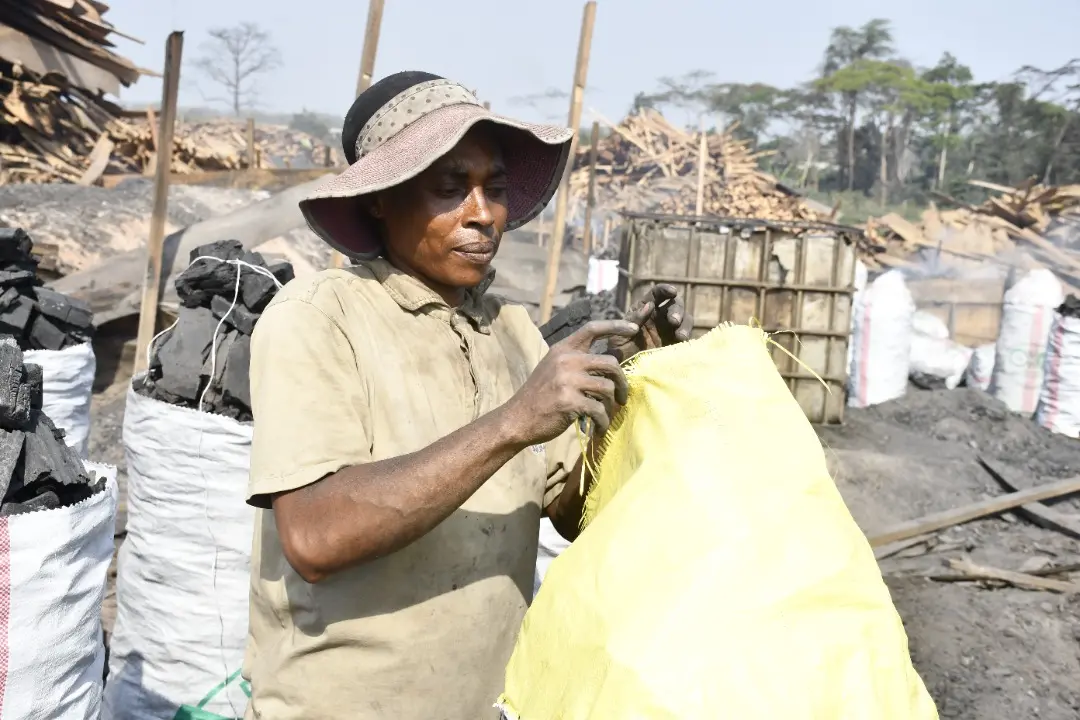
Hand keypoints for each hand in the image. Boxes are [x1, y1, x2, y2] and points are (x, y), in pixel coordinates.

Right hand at [505, 319, 638, 443]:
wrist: (517, 418)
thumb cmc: (539, 396)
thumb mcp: (554, 369)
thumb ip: (577, 361)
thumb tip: (611, 361)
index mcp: (562, 349)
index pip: (592, 328)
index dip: (616, 325)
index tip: (634, 328)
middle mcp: (566, 360)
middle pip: (610, 363)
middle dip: (622, 382)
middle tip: (622, 397)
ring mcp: (567, 380)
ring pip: (608, 388)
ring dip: (611, 405)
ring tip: (605, 415)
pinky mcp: (570, 401)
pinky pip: (599, 410)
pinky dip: (603, 422)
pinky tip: (599, 429)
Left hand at [606, 284, 692, 362]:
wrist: (623, 372)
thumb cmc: (618, 351)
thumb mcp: (620, 334)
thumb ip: (634, 319)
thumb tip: (649, 305)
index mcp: (644, 309)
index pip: (657, 294)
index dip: (665, 290)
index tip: (672, 292)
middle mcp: (659, 317)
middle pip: (675, 305)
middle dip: (677, 310)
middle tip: (674, 321)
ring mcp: (669, 330)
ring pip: (684, 319)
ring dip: (685, 324)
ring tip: (681, 336)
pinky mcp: (676, 344)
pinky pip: (686, 336)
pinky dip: (687, 336)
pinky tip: (683, 342)